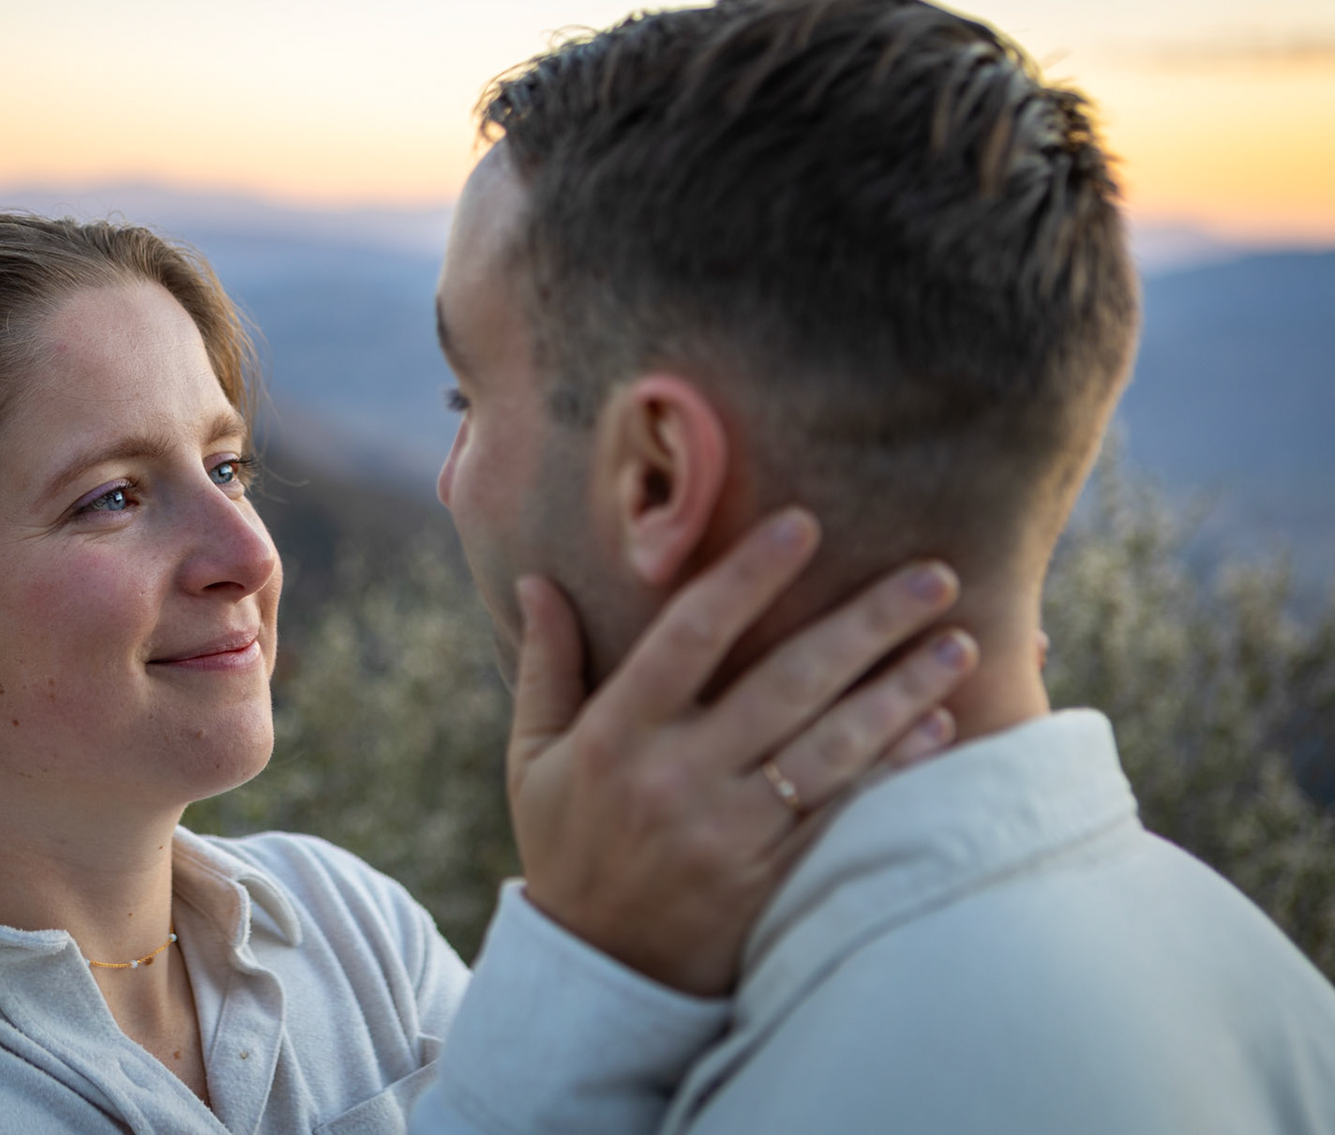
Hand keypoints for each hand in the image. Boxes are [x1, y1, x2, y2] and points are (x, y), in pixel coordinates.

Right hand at [508, 507, 976, 997]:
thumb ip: (547, 667)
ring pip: (831, 748)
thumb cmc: (569, 844)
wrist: (600, 972)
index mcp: (615, 737)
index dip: (747, 577)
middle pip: (784, 684)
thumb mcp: (535, 758)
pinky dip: (897, 770)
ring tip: (960, 642)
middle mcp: (676, 779)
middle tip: (933, 574)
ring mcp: (729, 835)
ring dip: (903, 691)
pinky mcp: (771, 882)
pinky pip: (845, 814)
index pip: (688, 637)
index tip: (803, 524)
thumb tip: (536, 581)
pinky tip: (941, 727)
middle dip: (865, 623)